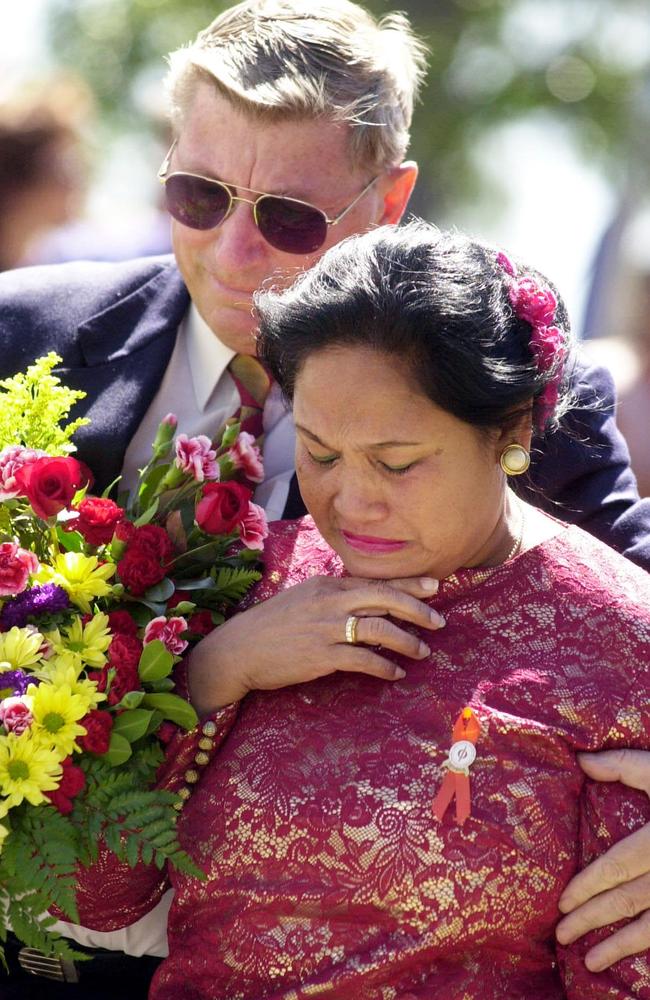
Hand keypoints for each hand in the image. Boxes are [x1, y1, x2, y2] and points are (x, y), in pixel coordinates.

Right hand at [186, 574, 444, 714]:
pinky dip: (385, 667)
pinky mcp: (322, 655)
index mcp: (327, 583)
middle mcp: (330, 600)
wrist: (239, 649)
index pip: (376, 580)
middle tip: (439, 621)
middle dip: (417, 609)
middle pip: (385, 599)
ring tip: (422, 651)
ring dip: (407, 642)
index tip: (435, 586)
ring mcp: (326, 627)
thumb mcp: (304, 598)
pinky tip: (396, 673)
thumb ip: (334, 596)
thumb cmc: (271, 625)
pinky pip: (364, 659)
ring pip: (380, 629)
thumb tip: (368, 600)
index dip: (408, 583)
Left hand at [556, 749, 649, 970]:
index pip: (616, 867)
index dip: (587, 886)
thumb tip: (581, 760)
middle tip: (561, 933)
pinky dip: (647, 945)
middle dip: (591, 919)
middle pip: (626, 900)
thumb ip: (623, 765)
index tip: (562, 902)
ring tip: (589, 961)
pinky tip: (629, 955)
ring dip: (618, 946)